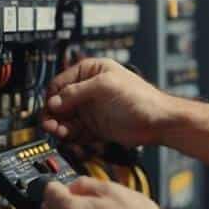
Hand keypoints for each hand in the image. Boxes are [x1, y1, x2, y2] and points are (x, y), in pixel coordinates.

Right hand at [41, 58, 170, 146]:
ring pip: (65, 119)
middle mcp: (88, 90)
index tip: (50, 108)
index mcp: (91, 72)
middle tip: (50, 124)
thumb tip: (55, 101)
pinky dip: (70, 136)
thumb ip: (77, 92)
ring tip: (59, 131)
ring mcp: (91, 110)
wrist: (158, 121)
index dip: (53, 96)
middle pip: (59, 103)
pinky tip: (69, 137)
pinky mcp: (95, 127)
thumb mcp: (105, 86)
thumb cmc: (140, 97)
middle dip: (53, 114)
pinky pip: (75, 132)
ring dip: (59, 126)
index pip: (60, 83)